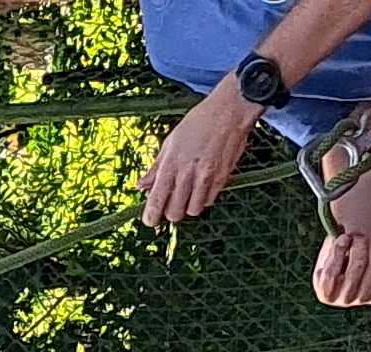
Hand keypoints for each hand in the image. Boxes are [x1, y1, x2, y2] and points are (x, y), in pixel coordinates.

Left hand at [141, 93, 254, 228]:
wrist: (229, 111)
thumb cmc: (198, 122)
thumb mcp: (170, 142)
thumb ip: (156, 168)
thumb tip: (140, 186)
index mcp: (171, 165)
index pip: (156, 201)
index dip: (151, 217)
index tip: (149, 220)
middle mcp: (188, 174)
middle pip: (174, 213)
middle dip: (170, 212)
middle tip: (171, 202)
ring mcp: (206, 178)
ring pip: (193, 211)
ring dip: (188, 207)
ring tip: (188, 194)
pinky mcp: (222, 178)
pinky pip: (209, 201)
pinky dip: (204, 199)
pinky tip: (202, 186)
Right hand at [312, 224, 370, 307]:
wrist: (354, 273)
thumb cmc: (338, 260)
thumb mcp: (328, 254)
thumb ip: (332, 247)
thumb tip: (342, 239)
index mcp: (325, 293)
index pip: (331, 273)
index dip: (338, 252)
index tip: (344, 237)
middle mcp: (343, 300)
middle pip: (356, 269)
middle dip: (359, 246)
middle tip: (359, 235)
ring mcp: (362, 300)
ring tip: (369, 240)